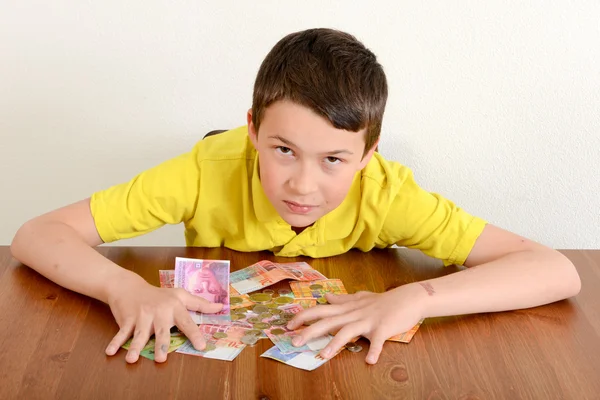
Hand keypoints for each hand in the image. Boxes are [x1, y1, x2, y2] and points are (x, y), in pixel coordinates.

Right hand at [104, 279, 222, 362]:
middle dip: (161, 344)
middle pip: (161, 331)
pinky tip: (110, 352)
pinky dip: (116, 342)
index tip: (201, 346)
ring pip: (140, 334)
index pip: (187, 322)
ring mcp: (142, 315)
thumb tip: (220, 308)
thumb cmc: (158, 294)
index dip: (195, 334)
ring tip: (132, 359)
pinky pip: (121, 333)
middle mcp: (159, 312)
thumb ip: (200, 304)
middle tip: (162, 358)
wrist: (129, 286)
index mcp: (174, 307)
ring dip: (135, 347)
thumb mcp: (180, 295)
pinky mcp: (127, 319)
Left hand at [286, 283, 426, 363]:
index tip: (289, 324)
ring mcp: (368, 320)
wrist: (409, 298)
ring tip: (323, 356)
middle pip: (328, 321)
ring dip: (335, 343)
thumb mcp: (361, 298)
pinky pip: (377, 340)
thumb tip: (327, 298)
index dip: (304, 317)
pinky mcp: (383, 328)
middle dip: (310, 331)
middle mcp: (354, 313)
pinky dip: (374, 350)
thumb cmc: (384, 300)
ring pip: (348, 331)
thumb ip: (343, 300)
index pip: (321, 310)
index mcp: (348, 308)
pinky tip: (369, 360)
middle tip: (294, 341)